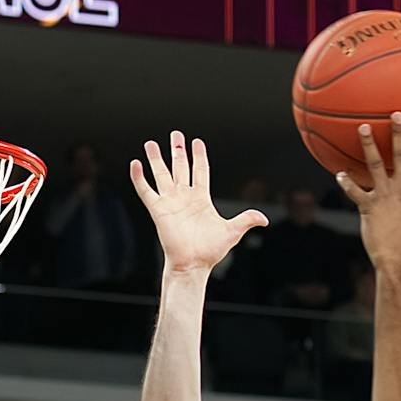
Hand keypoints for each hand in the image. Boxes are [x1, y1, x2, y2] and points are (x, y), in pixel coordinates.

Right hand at [129, 133, 265, 275]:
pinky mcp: (158, 210)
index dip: (199, 156)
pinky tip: (135, 164)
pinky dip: (139, 178)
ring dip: (156, 159)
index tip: (197, 142)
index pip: (200, 171)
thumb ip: (246, 220)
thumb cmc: (210, 251)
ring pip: (161, 174)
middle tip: (176, 135)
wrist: (192, 265)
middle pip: (180, 167)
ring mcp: (170, 202)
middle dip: (177, 150)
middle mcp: (184, 197)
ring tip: (151, 144)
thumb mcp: (232, 231)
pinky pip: (146, 190)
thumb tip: (264, 219)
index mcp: (201, 199)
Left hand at [335, 117, 400, 274]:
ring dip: (369, 146)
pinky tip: (339, 174)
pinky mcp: (368, 207)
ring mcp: (384, 197)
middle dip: (399, 133)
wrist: (400, 262)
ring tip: (364, 127)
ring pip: (375, 165)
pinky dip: (347, 183)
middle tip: (396, 114)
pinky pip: (355, 192)